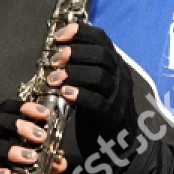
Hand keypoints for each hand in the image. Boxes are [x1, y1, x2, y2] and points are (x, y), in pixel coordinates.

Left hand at [47, 22, 136, 154]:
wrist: (119, 141)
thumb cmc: (100, 107)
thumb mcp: (94, 82)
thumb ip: (83, 66)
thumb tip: (58, 50)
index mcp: (114, 63)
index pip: (101, 38)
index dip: (80, 33)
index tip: (59, 36)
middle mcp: (119, 75)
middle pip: (101, 54)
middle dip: (74, 53)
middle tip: (54, 60)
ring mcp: (117, 95)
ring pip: (99, 76)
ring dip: (73, 74)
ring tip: (54, 79)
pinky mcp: (111, 114)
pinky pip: (97, 101)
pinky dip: (80, 95)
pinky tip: (65, 94)